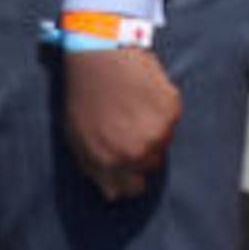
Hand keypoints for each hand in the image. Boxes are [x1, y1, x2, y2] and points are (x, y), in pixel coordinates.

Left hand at [59, 43, 179, 200]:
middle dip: (139, 150)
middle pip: (149, 166)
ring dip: (152, 130)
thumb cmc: (84, 93)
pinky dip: (161, 110)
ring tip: (131, 106)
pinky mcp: (171, 111)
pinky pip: (172, 121)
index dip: (128, 176)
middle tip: (126, 124)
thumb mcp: (76, 135)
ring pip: (163, 143)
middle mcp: (134, 151)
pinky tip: (142, 95)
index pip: (130, 189)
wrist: (99, 54)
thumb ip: (95, 168)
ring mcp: (156, 132)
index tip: (126, 164)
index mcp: (107, 160)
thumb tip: (113, 194)